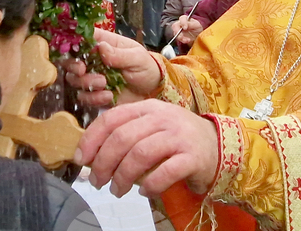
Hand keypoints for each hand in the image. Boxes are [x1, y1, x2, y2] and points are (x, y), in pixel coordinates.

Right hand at [63, 28, 162, 106]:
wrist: (153, 92)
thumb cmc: (146, 68)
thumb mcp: (137, 58)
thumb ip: (119, 54)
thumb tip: (101, 47)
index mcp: (104, 44)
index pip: (83, 37)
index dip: (74, 41)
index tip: (75, 49)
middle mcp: (94, 60)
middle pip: (71, 59)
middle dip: (73, 65)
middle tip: (82, 70)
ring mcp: (93, 77)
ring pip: (74, 79)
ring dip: (86, 82)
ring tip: (103, 83)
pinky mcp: (95, 94)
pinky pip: (84, 97)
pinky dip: (94, 98)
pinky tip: (109, 95)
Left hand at [75, 100, 219, 197]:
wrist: (218, 146)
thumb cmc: (177, 139)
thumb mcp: (151, 128)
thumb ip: (127, 134)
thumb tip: (91, 155)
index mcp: (148, 108)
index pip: (112, 118)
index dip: (92, 139)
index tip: (82, 159)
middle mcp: (163, 118)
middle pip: (123, 138)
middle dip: (104, 163)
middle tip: (98, 181)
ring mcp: (179, 136)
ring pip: (141, 154)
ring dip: (123, 176)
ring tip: (117, 190)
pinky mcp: (193, 156)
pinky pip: (166, 172)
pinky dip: (150, 185)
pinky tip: (144, 192)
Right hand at [174, 16, 202, 46]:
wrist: (197, 35)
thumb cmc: (197, 28)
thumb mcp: (197, 25)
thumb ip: (192, 24)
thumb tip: (187, 25)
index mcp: (185, 19)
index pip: (182, 18)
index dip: (183, 23)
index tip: (185, 28)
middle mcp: (180, 23)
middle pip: (175, 26)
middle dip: (178, 32)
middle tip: (182, 36)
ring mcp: (178, 30)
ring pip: (175, 33)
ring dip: (180, 37)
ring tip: (187, 40)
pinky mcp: (178, 36)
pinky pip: (177, 38)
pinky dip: (182, 40)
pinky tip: (186, 41)